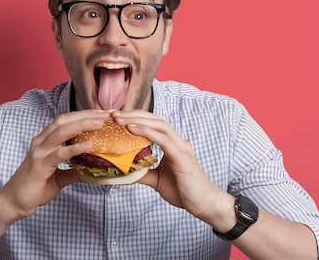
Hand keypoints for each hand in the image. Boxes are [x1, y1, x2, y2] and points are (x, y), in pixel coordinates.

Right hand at [0, 110, 109, 219]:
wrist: (14, 203)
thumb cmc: (34, 188)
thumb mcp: (59, 177)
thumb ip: (73, 170)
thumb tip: (91, 169)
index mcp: (44, 142)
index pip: (64, 121)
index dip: (82, 115)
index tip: (100, 114)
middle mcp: (40, 143)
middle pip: (63, 121)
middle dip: (85, 115)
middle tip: (104, 114)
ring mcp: (39, 153)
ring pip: (61, 132)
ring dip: (82, 125)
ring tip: (99, 123)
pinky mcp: (40, 165)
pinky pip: (59, 154)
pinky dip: (75, 148)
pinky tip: (89, 145)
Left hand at [111, 110, 234, 224]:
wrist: (205, 204)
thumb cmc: (184, 191)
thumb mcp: (157, 180)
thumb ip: (143, 173)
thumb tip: (124, 172)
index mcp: (172, 145)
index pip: (152, 124)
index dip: (135, 118)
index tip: (117, 119)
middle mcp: (177, 142)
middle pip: (154, 120)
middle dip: (133, 115)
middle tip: (113, 115)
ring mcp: (181, 148)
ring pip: (159, 125)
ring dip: (138, 120)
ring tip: (120, 119)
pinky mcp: (182, 157)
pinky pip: (164, 140)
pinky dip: (147, 132)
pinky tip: (132, 129)